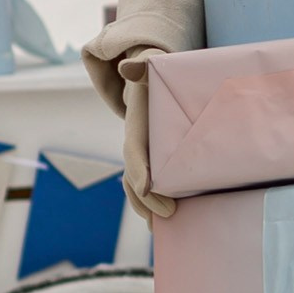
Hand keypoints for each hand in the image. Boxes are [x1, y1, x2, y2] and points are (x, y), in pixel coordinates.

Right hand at [122, 62, 174, 224]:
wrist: (148, 83)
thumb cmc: (152, 76)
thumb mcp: (148, 67)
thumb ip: (139, 66)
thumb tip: (126, 66)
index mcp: (136, 128)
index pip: (134, 152)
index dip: (138, 169)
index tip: (145, 186)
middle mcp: (136, 146)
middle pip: (134, 178)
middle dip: (146, 199)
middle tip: (166, 214)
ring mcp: (144, 156)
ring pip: (139, 188)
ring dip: (147, 207)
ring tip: (161, 226)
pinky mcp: (156, 161)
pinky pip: (151, 186)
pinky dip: (154, 203)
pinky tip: (166, 219)